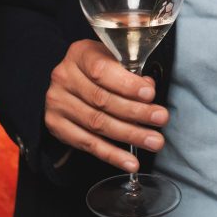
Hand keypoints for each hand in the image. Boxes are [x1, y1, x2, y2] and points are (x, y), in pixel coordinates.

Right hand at [43, 39, 169, 171]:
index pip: (101, 70)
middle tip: (161, 119)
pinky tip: (130, 162)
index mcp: (79, 54)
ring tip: (154, 141)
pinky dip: (112, 155)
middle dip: (136, 112)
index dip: (127, 84)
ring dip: (129, 135)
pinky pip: (88, 144)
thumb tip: (148, 89)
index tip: (150, 95)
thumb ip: (130, 73)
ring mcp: (57, 102)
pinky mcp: (56, 125)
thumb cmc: (98, 70)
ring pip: (97, 123)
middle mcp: (63, 77)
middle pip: (102, 99)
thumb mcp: (113, 61)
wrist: (69, 85)